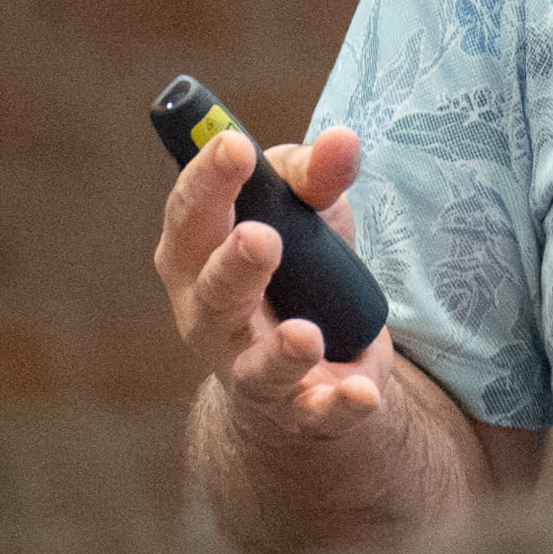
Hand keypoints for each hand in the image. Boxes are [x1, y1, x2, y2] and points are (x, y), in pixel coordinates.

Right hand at [157, 119, 396, 445]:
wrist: (309, 364)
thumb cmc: (291, 269)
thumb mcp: (303, 212)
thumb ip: (316, 176)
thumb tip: (344, 140)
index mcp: (196, 259)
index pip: (190, 217)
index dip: (207, 181)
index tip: (234, 145)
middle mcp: (210, 319)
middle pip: (214, 296)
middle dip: (235, 266)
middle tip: (262, 237)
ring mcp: (251, 371)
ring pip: (256, 369)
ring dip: (281, 352)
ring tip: (304, 333)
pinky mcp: (299, 411)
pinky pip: (316, 413)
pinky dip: (339, 405)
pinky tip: (362, 393)